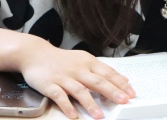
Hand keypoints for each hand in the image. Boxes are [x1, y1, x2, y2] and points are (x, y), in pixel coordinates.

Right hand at [18, 37, 135, 118]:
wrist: (35, 53)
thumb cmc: (62, 60)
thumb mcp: (84, 60)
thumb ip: (102, 70)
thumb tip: (123, 79)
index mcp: (88, 62)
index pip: (107, 73)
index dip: (120, 83)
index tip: (131, 93)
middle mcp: (77, 69)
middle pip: (97, 81)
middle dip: (112, 92)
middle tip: (123, 101)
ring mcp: (64, 77)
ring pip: (79, 91)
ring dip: (90, 103)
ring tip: (100, 115)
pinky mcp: (50, 84)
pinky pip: (59, 96)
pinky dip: (67, 106)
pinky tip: (74, 115)